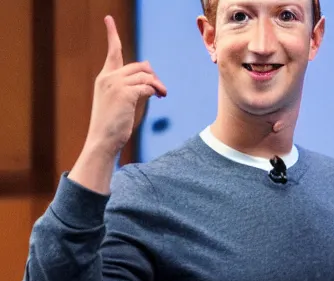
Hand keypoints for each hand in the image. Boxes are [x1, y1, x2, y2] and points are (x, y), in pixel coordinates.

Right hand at [86, 15, 166, 154]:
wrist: (103, 141)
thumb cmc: (114, 126)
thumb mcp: (122, 102)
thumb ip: (133, 87)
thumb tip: (149, 72)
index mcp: (105, 78)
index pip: (112, 52)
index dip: (112, 34)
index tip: (108, 19)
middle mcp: (108, 78)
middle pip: (139, 66)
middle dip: (153, 76)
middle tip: (161, 90)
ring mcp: (115, 85)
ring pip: (144, 76)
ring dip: (157, 85)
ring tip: (163, 94)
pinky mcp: (124, 94)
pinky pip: (146, 86)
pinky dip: (155, 90)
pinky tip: (158, 97)